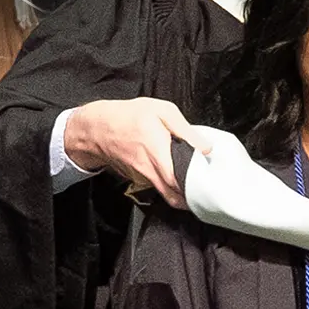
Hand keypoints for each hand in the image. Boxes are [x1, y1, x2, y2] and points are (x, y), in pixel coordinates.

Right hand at [64, 98, 212, 208]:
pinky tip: (178, 175)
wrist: (96, 128)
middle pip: (176, 197)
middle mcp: (151, 171)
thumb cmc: (128, 116)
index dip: (199, 189)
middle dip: (194, 198)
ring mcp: (143, 179)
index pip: (181, 183)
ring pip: (168, 194)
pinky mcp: (139, 179)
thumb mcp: (161, 111)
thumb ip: (185, 130)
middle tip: (208, 189)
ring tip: (197, 183)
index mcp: (159, 153)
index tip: (212, 185)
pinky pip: (159, 187)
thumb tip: (205, 147)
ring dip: (182, 193)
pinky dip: (170, 185)